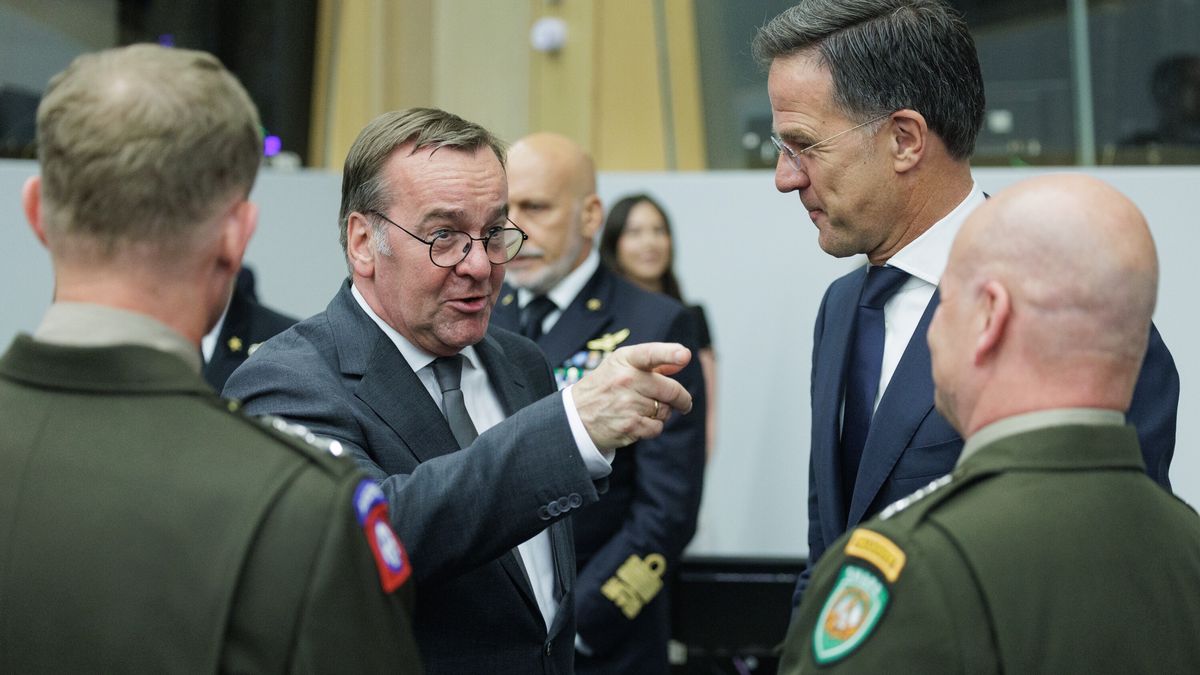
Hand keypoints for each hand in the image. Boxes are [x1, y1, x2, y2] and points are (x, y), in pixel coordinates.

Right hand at [570, 342, 692, 449]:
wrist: (576, 417)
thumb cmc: (605, 386)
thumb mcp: (621, 365)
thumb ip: (654, 361)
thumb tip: (682, 358)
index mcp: (625, 360)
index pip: (650, 354)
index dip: (669, 354)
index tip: (684, 355)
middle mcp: (626, 379)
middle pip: (671, 390)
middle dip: (682, 399)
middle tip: (683, 403)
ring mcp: (627, 404)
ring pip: (665, 410)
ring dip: (662, 413)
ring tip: (644, 410)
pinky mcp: (629, 425)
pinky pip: (657, 427)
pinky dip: (653, 427)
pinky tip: (638, 422)